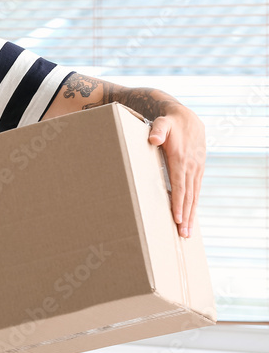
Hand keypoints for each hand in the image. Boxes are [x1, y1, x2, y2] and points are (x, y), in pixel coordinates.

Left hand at [148, 103, 204, 237]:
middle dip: (186, 216)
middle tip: (183, 234)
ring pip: (194, 196)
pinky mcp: (197, 170)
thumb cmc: (169, 123)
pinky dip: (194, 204)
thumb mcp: (162, 123)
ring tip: (188, 232)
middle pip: (189, 196)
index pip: (180, 186)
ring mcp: (196, 169)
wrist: (186, 117)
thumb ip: (157, 130)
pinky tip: (191, 216)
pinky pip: (196, 190)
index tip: (177, 219)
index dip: (179, 203)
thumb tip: (154, 139)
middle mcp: (191, 167)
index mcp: (181, 160)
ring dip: (191, 214)